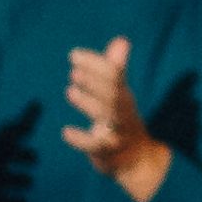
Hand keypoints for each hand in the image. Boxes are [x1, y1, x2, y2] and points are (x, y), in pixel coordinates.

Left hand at [59, 38, 168, 200]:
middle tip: (74, 71)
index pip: (114, 76)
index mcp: (124, 97)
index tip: (74, 54)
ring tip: (70, 91)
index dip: (96, 64)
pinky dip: (81, 139)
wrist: (135, 161)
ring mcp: (117, 133)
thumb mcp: (120, 96)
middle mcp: (123, 113)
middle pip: (113, 94)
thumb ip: (116, 70)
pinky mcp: (108, 153)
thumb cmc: (121, 122)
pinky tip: (65, 132)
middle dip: (95, 81)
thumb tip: (121, 40)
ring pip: (107, 117)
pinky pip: (96, 146)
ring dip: (89, 103)